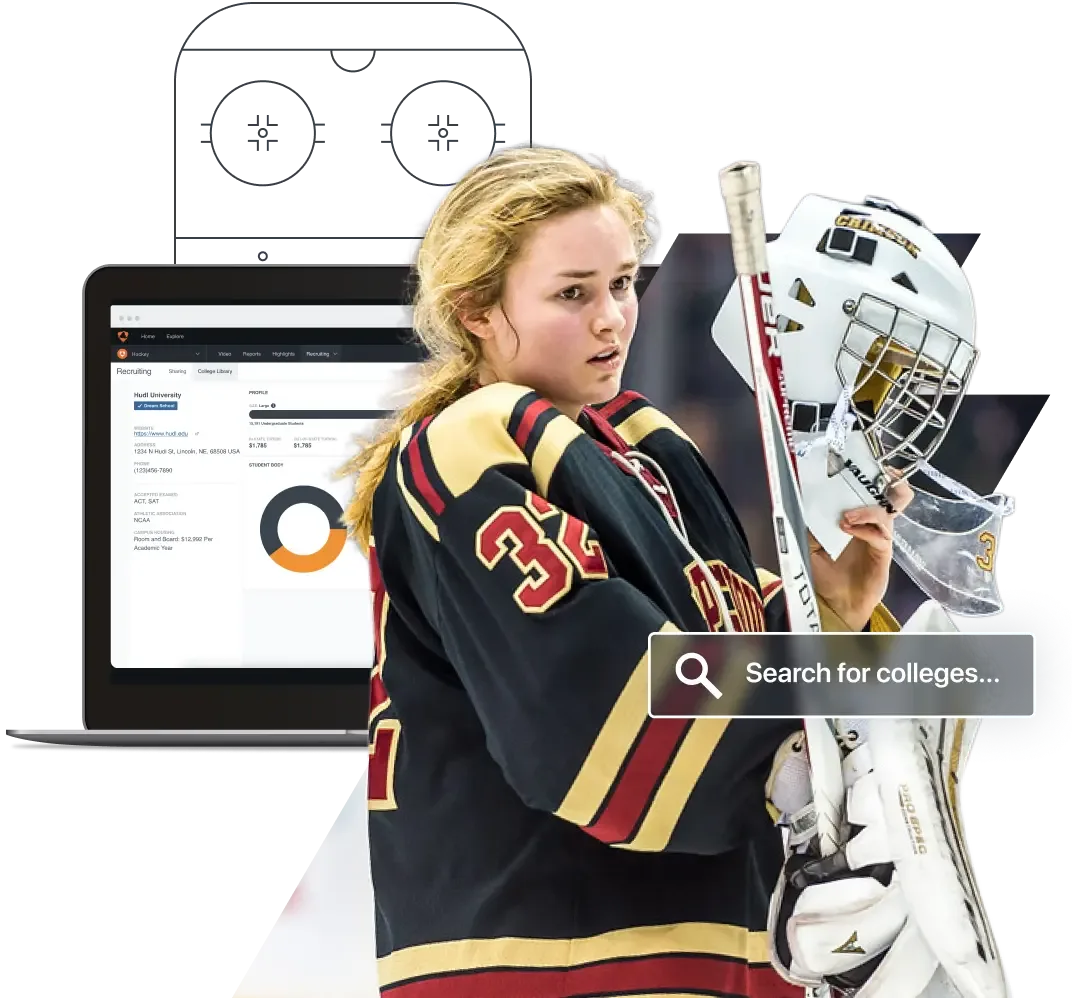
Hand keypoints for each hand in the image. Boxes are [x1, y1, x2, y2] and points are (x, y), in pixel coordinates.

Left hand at [809, 479, 913, 630]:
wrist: (836, 601)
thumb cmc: (827, 572)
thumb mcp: (810, 542)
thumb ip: (810, 521)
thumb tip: (802, 497)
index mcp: (859, 514)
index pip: (872, 485)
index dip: (872, 470)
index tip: (860, 459)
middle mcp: (873, 521)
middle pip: (895, 491)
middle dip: (887, 479)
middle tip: (870, 476)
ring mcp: (880, 535)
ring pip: (891, 509)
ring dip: (869, 506)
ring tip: (847, 515)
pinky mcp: (883, 552)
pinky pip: (880, 534)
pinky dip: (864, 528)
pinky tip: (847, 529)